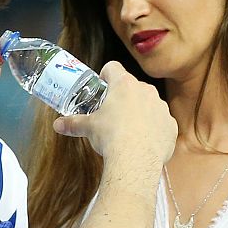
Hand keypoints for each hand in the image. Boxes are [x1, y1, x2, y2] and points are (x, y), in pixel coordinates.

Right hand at [53, 61, 175, 163]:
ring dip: (140, 112)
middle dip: (122, 97)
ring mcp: (161, 107)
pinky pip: (160, 122)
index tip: (101, 86)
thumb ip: (73, 124)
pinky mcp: (170, 124)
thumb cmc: (111, 137)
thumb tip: (57, 126)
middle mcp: (145, 91)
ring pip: (149, 103)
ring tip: (128, 131)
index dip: (105, 75)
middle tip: (111, 113)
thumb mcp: (89, 128)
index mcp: (124, 85)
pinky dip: (153, 129)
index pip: (113, 67)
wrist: (135, 160)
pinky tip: (143, 142)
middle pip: (132, 86)